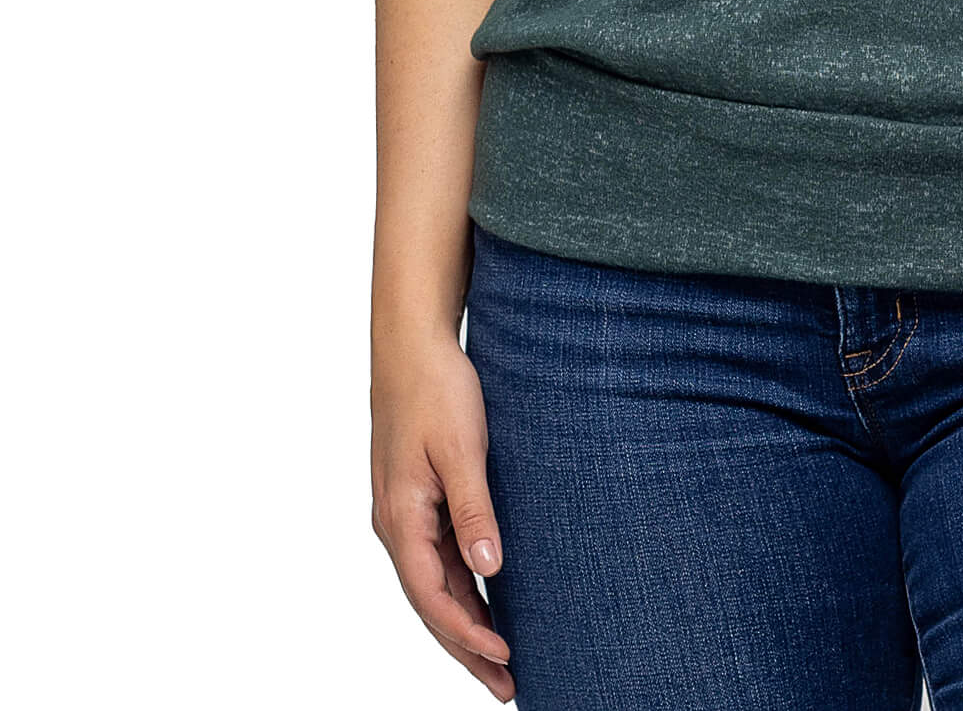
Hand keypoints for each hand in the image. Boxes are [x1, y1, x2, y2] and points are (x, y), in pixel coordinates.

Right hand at [370, 326, 515, 698]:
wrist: (411, 345)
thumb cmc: (437, 389)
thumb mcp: (462, 449)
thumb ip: (474, 511)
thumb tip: (489, 571)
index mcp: (401, 519)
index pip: (434, 598)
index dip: (469, 634)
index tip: (506, 658)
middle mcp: (395, 526)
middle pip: (431, 605)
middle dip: (467, 649)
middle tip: (508, 686)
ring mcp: (402, 515)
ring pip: (433, 586)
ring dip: (465, 624)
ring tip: (502, 660)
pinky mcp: (415, 501)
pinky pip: (435, 561)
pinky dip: (460, 590)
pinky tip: (486, 603)